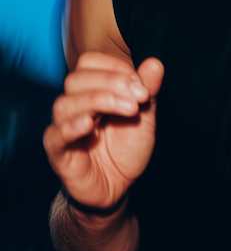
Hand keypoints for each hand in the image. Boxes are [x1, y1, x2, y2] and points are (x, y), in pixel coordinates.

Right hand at [43, 52, 163, 210]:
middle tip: (140, 98)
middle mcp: (74, 105)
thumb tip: (155, 63)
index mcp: (92, 91)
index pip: (90, 62)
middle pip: (77, 79)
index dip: (116, 68)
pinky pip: (56, 135)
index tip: (143, 86)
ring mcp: (63, 127)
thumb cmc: (126, 150)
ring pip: (66, 103)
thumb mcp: (144, 119)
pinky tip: (90, 124)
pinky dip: (71, 126)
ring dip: (100, 100)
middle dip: (112, 83)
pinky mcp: (58, 152)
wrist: (117, 188)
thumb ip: (148, 92)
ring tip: (129, 110)